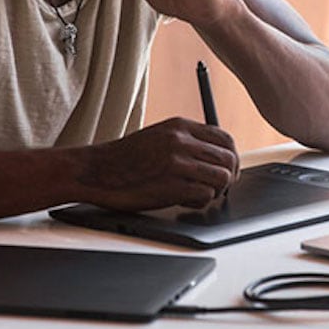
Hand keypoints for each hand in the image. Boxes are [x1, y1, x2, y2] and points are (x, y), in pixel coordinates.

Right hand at [75, 117, 238, 211]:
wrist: (96, 171)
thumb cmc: (127, 159)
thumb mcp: (160, 136)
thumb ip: (187, 142)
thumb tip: (217, 159)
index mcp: (180, 126)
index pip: (225, 138)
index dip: (231, 157)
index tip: (228, 169)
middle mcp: (181, 141)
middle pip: (228, 159)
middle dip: (229, 176)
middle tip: (220, 187)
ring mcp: (177, 162)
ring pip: (222, 178)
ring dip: (216, 190)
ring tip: (200, 194)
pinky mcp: (172, 185)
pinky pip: (205, 195)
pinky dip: (199, 202)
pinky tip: (184, 201)